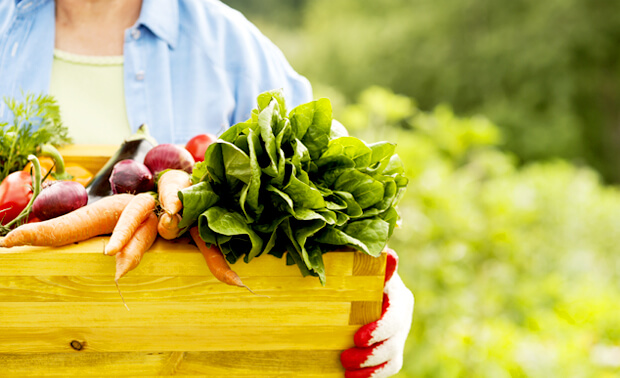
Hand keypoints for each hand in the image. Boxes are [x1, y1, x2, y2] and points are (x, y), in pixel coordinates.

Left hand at [340, 248, 413, 377]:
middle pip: (395, 336)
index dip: (379, 328)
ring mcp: (399, 333)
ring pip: (393, 355)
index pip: (394, 313)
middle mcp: (402, 313)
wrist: (353, 289)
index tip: (358, 338)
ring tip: (346, 368)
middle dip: (371, 351)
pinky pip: (390, 366)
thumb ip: (370, 262)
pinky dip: (373, 375)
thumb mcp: (359, 266)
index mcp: (396, 292)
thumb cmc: (354, 274)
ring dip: (370, 365)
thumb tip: (389, 253)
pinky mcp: (393, 350)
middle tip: (346, 355)